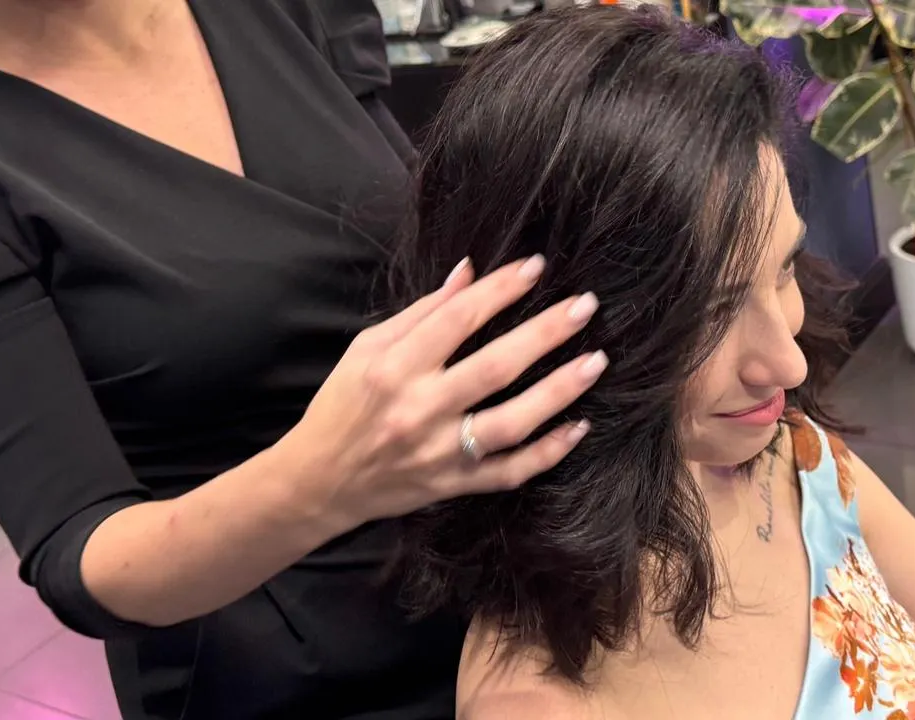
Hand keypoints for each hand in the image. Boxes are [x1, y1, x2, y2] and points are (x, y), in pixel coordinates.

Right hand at [282, 255, 605, 527]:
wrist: (320, 481)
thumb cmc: (343, 405)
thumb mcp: (366, 348)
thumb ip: (420, 312)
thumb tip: (469, 272)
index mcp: (394, 368)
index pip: (458, 319)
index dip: (501, 290)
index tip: (537, 267)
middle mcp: (419, 410)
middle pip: (495, 368)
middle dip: (545, 334)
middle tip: (585, 306)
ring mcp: (440, 453)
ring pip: (512, 423)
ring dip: (558, 392)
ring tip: (595, 362)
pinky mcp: (454, 485)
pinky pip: (510, 472)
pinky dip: (548, 452)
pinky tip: (579, 427)